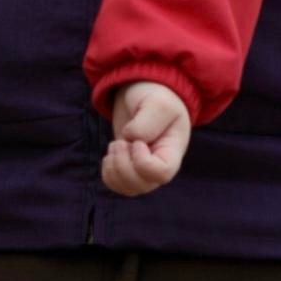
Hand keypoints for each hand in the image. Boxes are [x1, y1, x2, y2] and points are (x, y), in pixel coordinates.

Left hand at [101, 81, 192, 195]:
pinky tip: (111, 155)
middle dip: (123, 165)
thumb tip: (131, 141)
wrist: (143, 91)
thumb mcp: (157, 103)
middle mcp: (160, 164)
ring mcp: (145, 169)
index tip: (137, 141)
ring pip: (129, 188)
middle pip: (142, 185)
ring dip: (114, 168)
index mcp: (173, 150)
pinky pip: (117, 185)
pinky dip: (108, 172)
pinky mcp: (129, 169)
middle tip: (120, 142)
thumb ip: (146, 123)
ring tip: (116, 145)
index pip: (162, 174)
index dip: (143, 162)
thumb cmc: (155, 95)